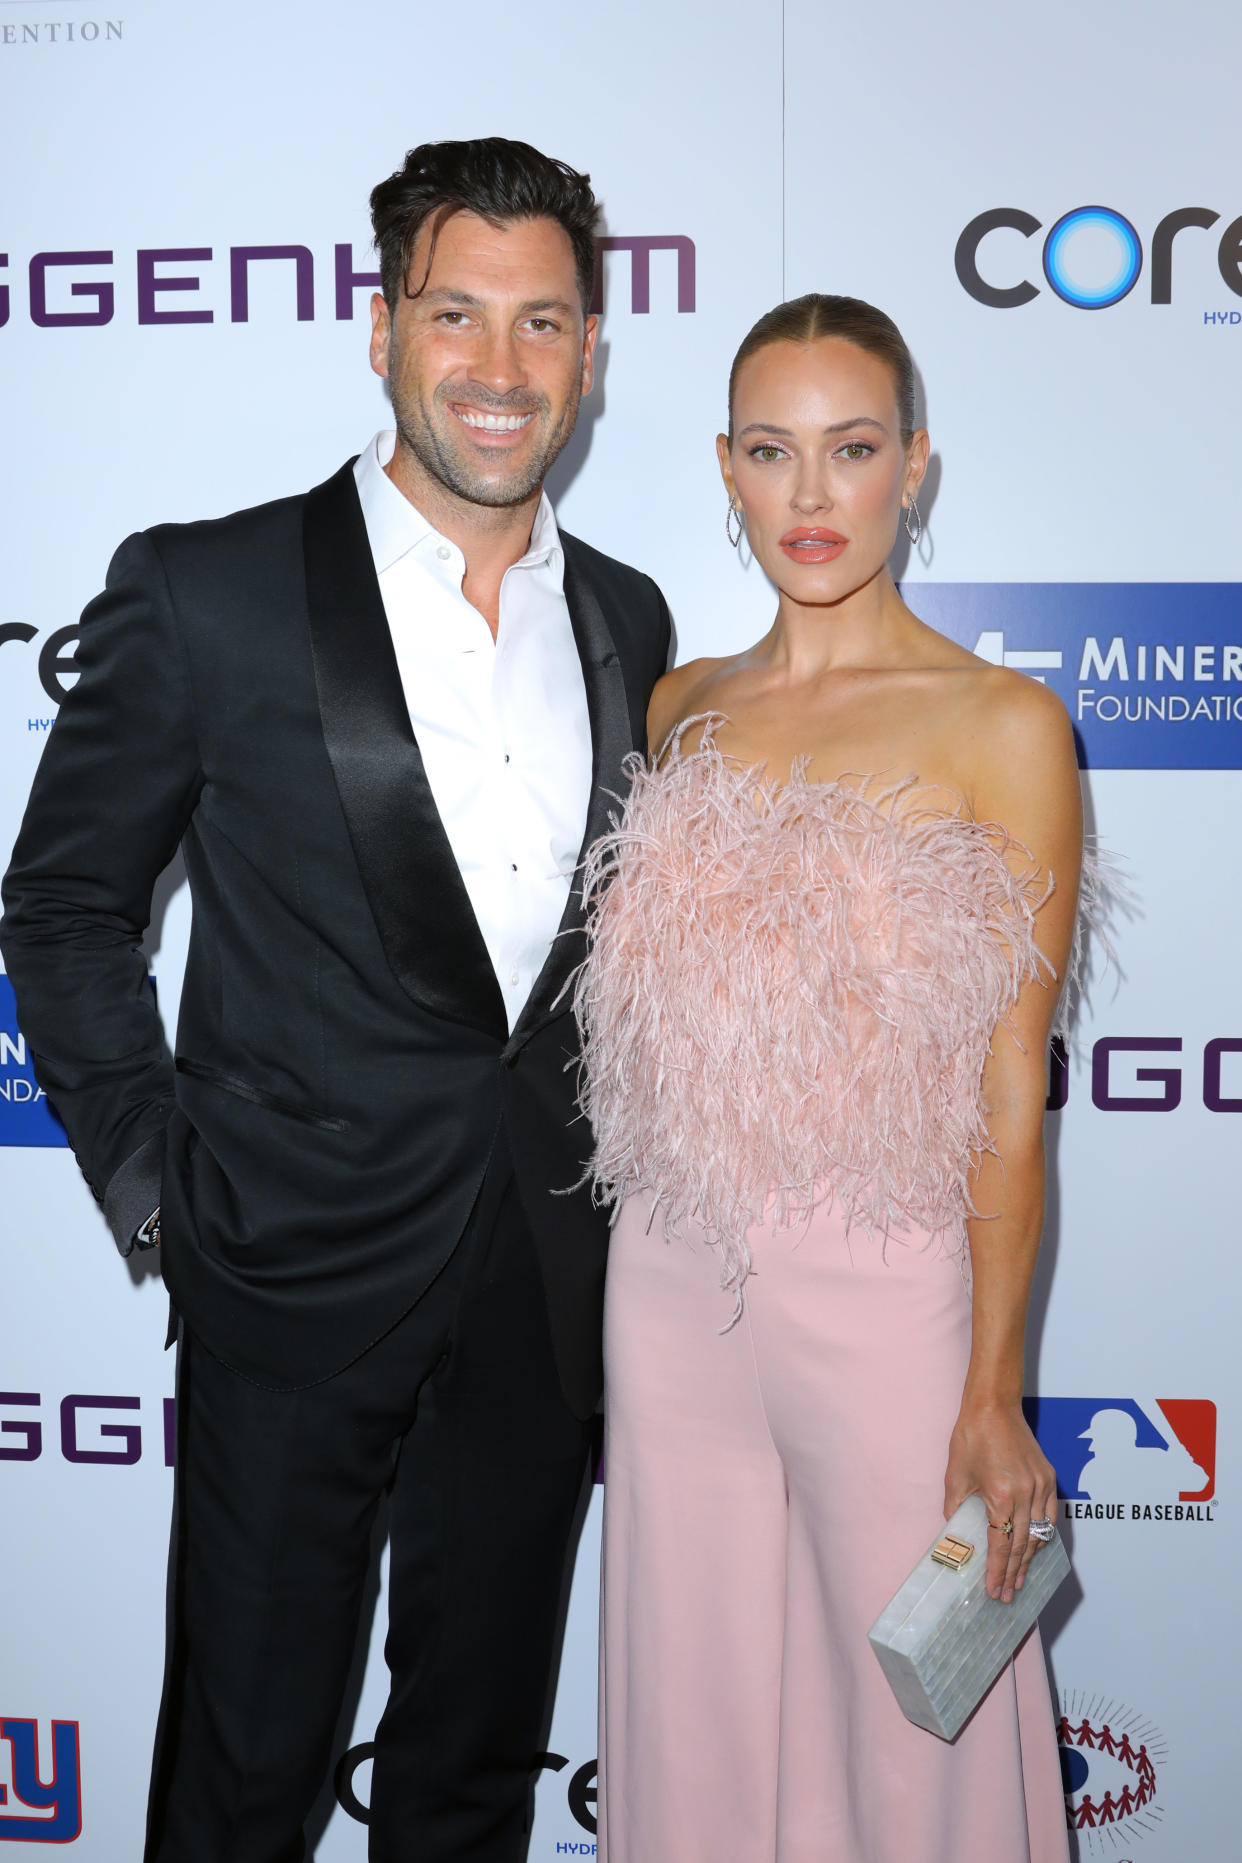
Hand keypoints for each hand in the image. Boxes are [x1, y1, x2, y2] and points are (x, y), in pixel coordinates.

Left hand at [944, 1400, 1055, 1603]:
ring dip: (1029, 1559)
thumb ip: (956, 1511)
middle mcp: (1027, 1493)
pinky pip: (1049, 1517)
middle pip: (1022, 1545)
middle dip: (1014, 1573)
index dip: (997, 1571)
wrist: (993, 1405)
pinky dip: (1043, 1536)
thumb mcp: (955, 1477)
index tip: (995, 1591)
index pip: (1001, 1544)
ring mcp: (1042, 1486)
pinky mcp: (1049, 1478)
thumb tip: (957, 1538)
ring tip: (1020, 1580)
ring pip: (1039, 1534)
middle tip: (1007, 1595)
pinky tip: (1034, 1549)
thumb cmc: (971, 1437)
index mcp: (1002, 1495)